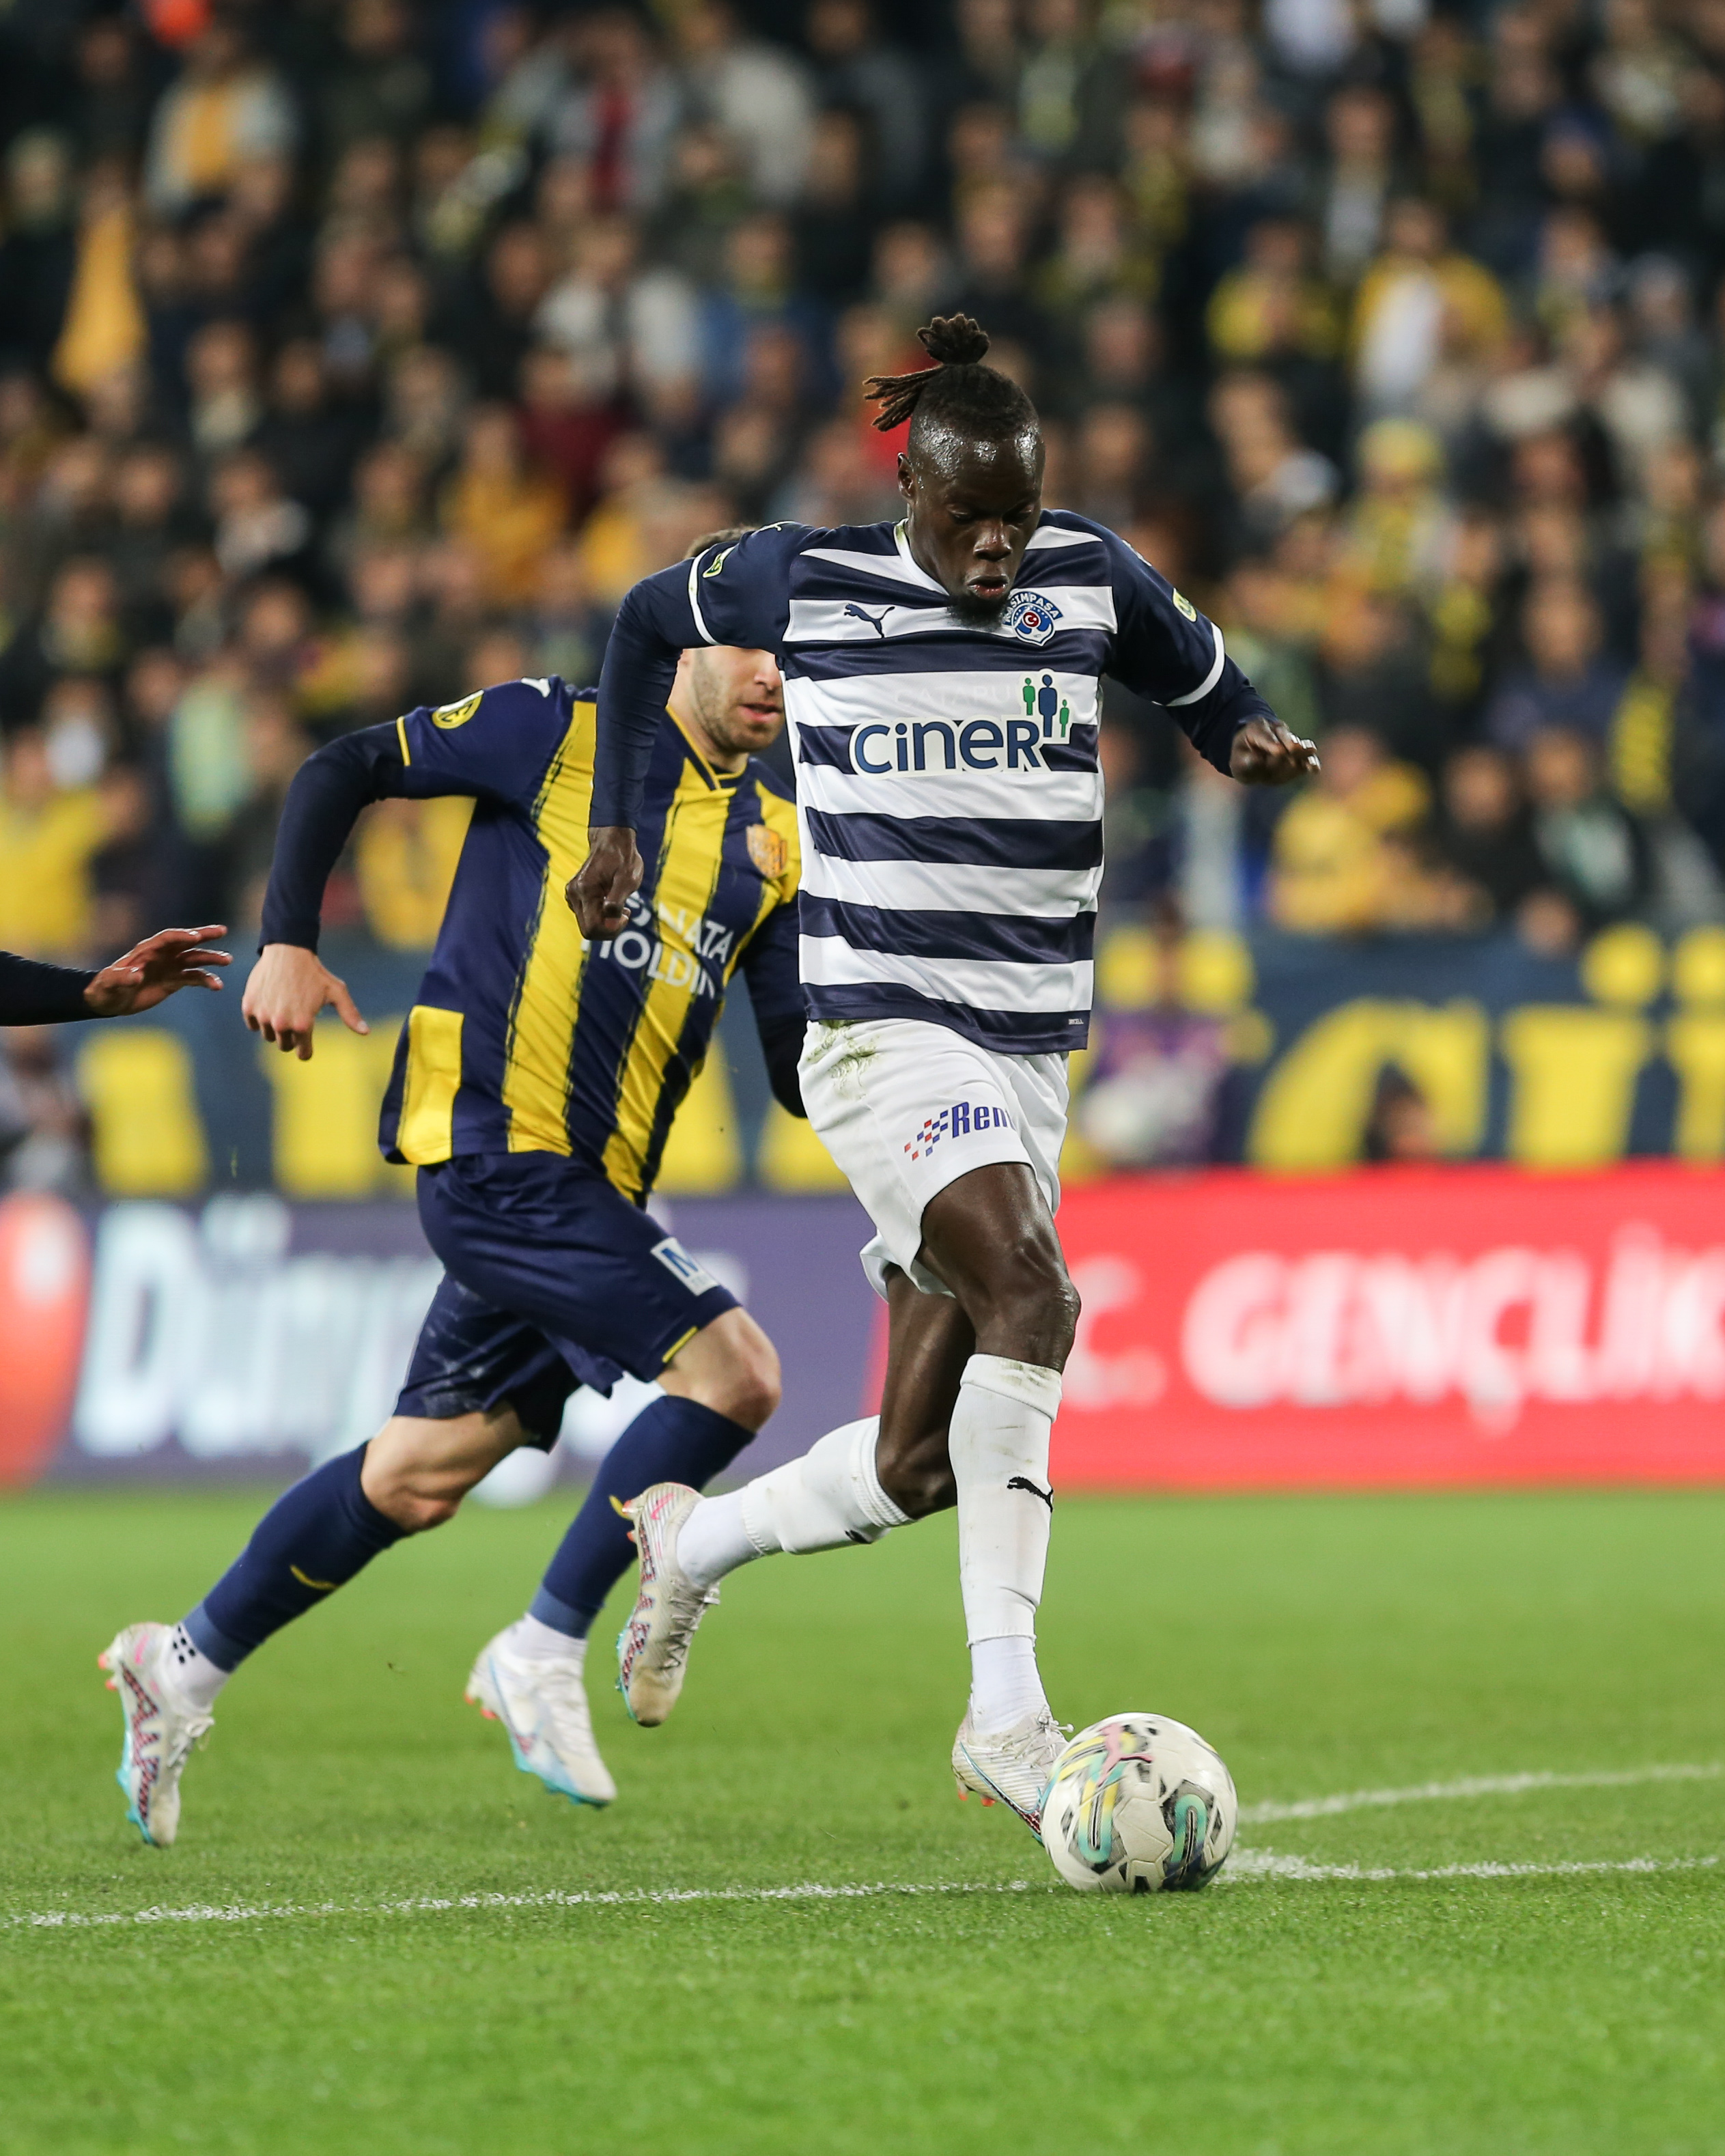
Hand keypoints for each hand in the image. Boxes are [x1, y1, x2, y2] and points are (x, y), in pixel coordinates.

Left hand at [84, 925, 230, 1015]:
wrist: (110, 1000)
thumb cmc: (106, 989)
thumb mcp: (110, 984)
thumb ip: (121, 978)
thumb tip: (136, 975)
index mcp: (146, 951)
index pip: (167, 939)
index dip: (180, 936)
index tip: (195, 937)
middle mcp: (162, 955)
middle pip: (186, 942)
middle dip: (204, 935)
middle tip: (222, 930)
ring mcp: (170, 967)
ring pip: (194, 959)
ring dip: (211, 958)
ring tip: (227, 959)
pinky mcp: (174, 981)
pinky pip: (194, 978)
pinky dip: (206, 980)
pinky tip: (217, 986)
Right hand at [242, 942, 368, 1060]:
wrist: (288, 951)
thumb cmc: (315, 973)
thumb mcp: (337, 992)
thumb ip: (350, 1014)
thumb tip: (366, 1033)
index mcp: (303, 1025)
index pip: (303, 1053)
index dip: (306, 1049)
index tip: (307, 1045)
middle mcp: (282, 1024)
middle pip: (285, 1046)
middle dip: (292, 1037)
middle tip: (296, 1019)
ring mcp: (263, 1016)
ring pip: (269, 1036)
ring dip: (275, 1027)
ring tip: (284, 1008)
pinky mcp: (249, 1006)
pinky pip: (252, 1024)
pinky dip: (259, 1018)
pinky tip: (269, 1005)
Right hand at [567, 826, 642, 937]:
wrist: (611, 841)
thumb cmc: (622, 859)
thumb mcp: (627, 879)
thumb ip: (617, 903)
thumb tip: (611, 924)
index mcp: (585, 891)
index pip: (593, 928)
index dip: (612, 930)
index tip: (626, 915)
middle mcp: (573, 894)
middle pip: (588, 930)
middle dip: (609, 929)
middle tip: (624, 913)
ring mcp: (571, 895)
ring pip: (587, 925)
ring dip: (605, 922)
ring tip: (619, 905)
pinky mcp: (574, 896)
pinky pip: (586, 917)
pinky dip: (600, 916)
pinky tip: (610, 902)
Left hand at [1230, 718, 1320, 786]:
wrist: (1253, 760)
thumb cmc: (1243, 760)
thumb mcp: (1238, 762)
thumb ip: (1246, 761)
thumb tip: (1257, 760)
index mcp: (1257, 728)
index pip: (1265, 735)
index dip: (1272, 743)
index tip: (1280, 751)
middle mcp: (1276, 732)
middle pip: (1285, 736)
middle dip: (1290, 743)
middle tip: (1295, 749)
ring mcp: (1288, 742)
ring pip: (1297, 746)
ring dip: (1303, 752)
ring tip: (1310, 757)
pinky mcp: (1297, 756)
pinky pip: (1305, 758)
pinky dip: (1310, 763)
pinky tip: (1315, 769)